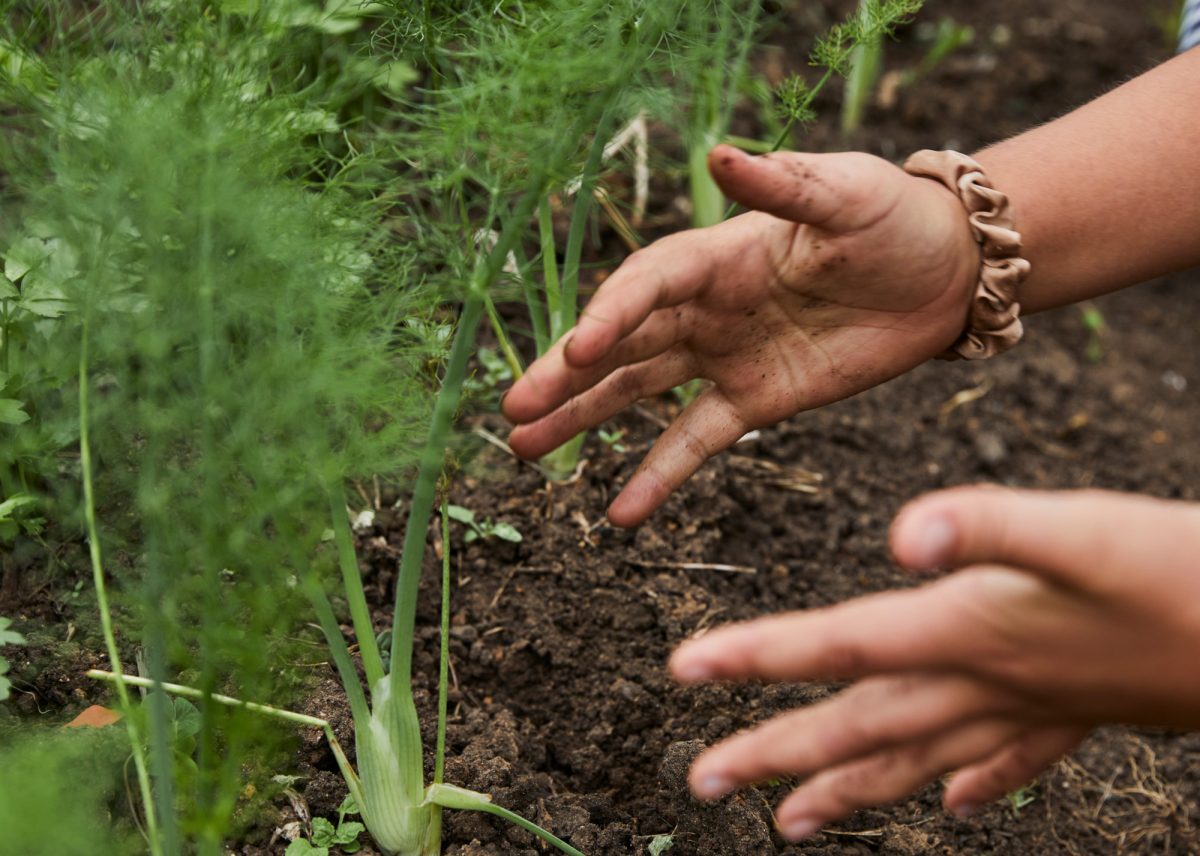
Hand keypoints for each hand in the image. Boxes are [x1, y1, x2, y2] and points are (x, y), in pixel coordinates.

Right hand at [502, 144, 978, 525]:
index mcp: (717, 253)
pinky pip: (695, 441)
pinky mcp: (754, 400)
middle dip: (565, 375)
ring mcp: (723, 356)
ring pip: (636, 391)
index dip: (610, 315)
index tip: (577, 351)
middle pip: (620, 343)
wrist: (946, 273)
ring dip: (581, 418)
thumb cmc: (893, 218)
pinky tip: (620, 513)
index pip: (647, 285)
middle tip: (514, 408)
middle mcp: (705, 306)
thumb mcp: (846, 193)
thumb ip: (782, 185)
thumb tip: (717, 153)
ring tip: (524, 447)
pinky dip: (658, 475)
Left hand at [668, 487, 1199, 839]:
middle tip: (700, 783)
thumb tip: (900, 538)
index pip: (837, 647)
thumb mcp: (1082, 529)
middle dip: (774, 754)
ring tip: (787, 823)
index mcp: (966, 633)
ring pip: (915, 760)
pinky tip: (951, 808)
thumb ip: (986, 526)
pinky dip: (969, 786)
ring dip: (847, 789)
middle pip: (857, 726)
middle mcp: (984, 684)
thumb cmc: (1182, 574)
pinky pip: (1004, 764)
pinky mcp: (1077, 714)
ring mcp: (1030, 710)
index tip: (682, 671)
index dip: (754, 657)